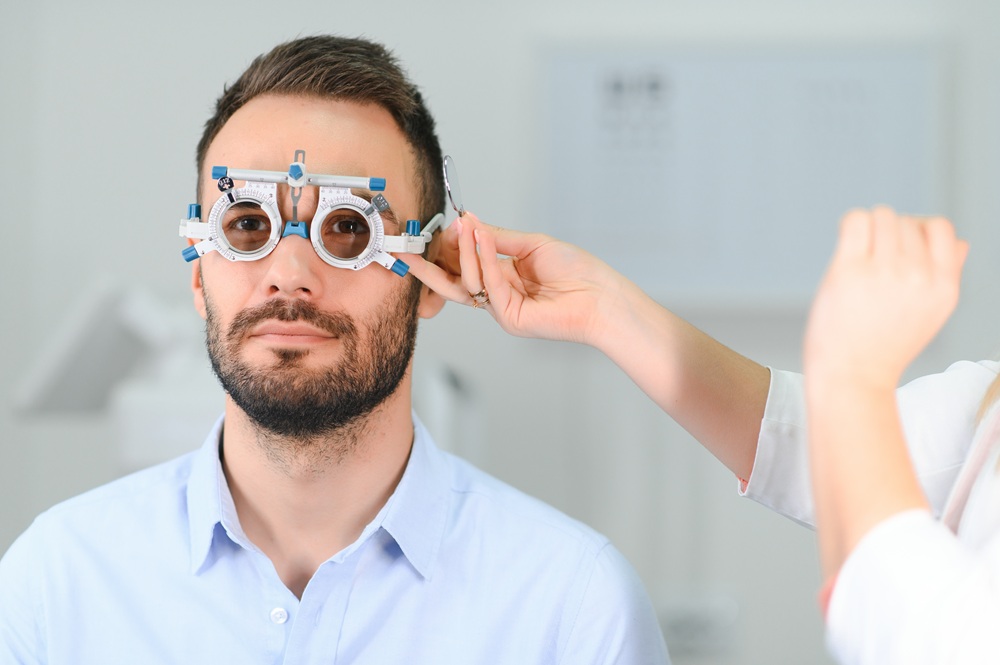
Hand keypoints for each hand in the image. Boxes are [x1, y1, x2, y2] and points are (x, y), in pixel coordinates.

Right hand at [399, 212, 629, 345]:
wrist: (601, 296)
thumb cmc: (577, 272)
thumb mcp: (532, 244)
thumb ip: (498, 238)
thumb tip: (470, 223)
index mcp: (504, 277)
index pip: (465, 265)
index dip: (451, 247)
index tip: (446, 226)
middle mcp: (498, 295)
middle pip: (454, 282)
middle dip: (430, 265)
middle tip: (409, 248)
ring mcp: (501, 309)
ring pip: (466, 285)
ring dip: (461, 254)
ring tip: (461, 228)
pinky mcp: (509, 317)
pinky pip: (489, 285)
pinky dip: (483, 260)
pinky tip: (481, 238)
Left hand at [804, 207, 967, 389]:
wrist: (852, 375)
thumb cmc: (885, 344)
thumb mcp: (932, 313)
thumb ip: (947, 274)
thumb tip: (959, 242)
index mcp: (944, 286)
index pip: (940, 228)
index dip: (919, 230)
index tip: (901, 248)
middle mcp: (918, 276)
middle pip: (905, 221)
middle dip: (888, 235)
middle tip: (873, 263)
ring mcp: (884, 271)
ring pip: (881, 216)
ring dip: (869, 229)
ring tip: (860, 257)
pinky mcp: (849, 270)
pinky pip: (855, 220)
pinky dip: (851, 224)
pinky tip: (848, 244)